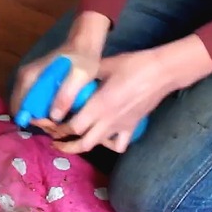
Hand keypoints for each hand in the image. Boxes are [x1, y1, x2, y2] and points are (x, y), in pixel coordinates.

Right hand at [10, 11, 109, 121]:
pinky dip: (42, 110)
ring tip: (59, 119)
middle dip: (37, 120)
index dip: (34, 121)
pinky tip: (56, 112)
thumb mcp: (80, 75)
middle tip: (57, 124)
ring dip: (40, 117)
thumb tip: (53, 117)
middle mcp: (22, 79)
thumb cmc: (82, 58)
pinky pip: (32, 102)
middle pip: (21, 109)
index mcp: (28, 78)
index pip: (19, 108)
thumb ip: (67, 95)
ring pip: (26, 107)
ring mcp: (26, 81)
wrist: (82, 44)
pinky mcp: (32, 83)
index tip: (52, 125)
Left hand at [52, 34, 211, 153]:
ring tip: (71, 143)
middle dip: (65, 144)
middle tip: (54, 139)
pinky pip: (119, 144)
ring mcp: (121, 126)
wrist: (163, 71)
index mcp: (99, 105)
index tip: (49, 124)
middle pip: (82, 143)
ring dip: (82, 147)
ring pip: (98, 146)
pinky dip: (109, 145)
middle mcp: (108, 120)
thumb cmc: (132, 65)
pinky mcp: (132, 127)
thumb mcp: (102, 65)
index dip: (58, 128)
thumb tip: (63, 80)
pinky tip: (102, 138)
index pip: (72, 126)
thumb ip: (82, 76)